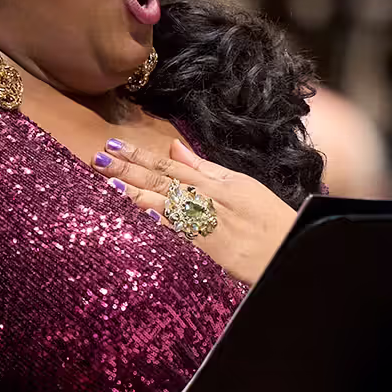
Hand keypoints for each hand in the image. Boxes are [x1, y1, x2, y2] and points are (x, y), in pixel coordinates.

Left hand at [88, 137, 298, 286]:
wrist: (293, 246)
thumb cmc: (269, 218)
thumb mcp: (240, 184)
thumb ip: (204, 168)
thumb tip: (175, 148)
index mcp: (215, 182)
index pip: (169, 165)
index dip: (140, 155)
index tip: (114, 145)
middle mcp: (208, 198)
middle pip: (162, 181)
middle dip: (128, 168)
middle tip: (98, 157)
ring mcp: (209, 222)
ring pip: (167, 204)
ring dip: (136, 192)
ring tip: (108, 181)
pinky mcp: (212, 247)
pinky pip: (181, 233)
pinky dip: (160, 224)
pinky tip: (139, 217)